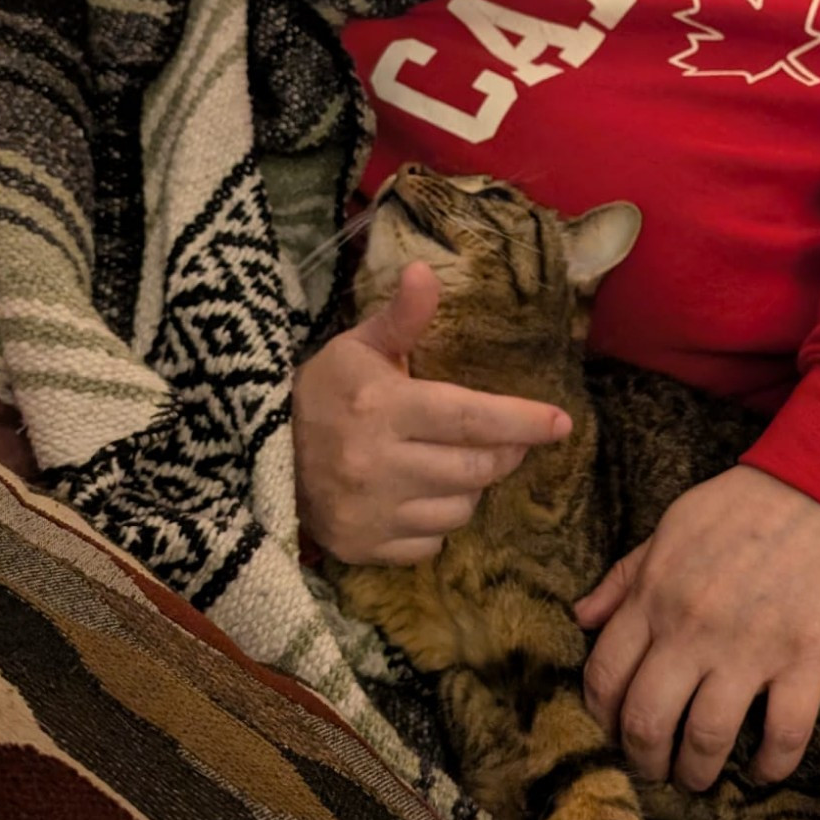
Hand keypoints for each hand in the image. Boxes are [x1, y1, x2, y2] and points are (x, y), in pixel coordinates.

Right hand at [292, 259, 571, 564]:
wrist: (258, 453)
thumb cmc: (322, 392)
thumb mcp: (358, 346)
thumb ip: (401, 319)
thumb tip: (426, 271)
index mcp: (382, 407)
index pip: (470, 417)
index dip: (521, 421)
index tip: (561, 423)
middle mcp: (377, 464)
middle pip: (477, 468)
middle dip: (505, 452)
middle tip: (507, 438)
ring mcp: (371, 512)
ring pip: (460, 509)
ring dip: (471, 487)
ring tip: (454, 463)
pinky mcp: (364, 547)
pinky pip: (432, 543)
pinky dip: (437, 523)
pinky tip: (420, 496)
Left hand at [574, 466, 819, 791]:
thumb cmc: (745, 503)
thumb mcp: (670, 527)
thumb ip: (624, 577)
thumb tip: (580, 618)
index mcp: (655, 595)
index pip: (605, 675)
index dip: (601, 717)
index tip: (612, 731)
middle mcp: (693, 628)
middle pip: (647, 720)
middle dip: (643, 759)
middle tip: (653, 768)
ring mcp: (751, 648)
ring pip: (707, 738)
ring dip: (697, 772)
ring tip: (699, 778)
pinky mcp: (808, 659)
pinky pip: (784, 734)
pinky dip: (771, 766)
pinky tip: (763, 771)